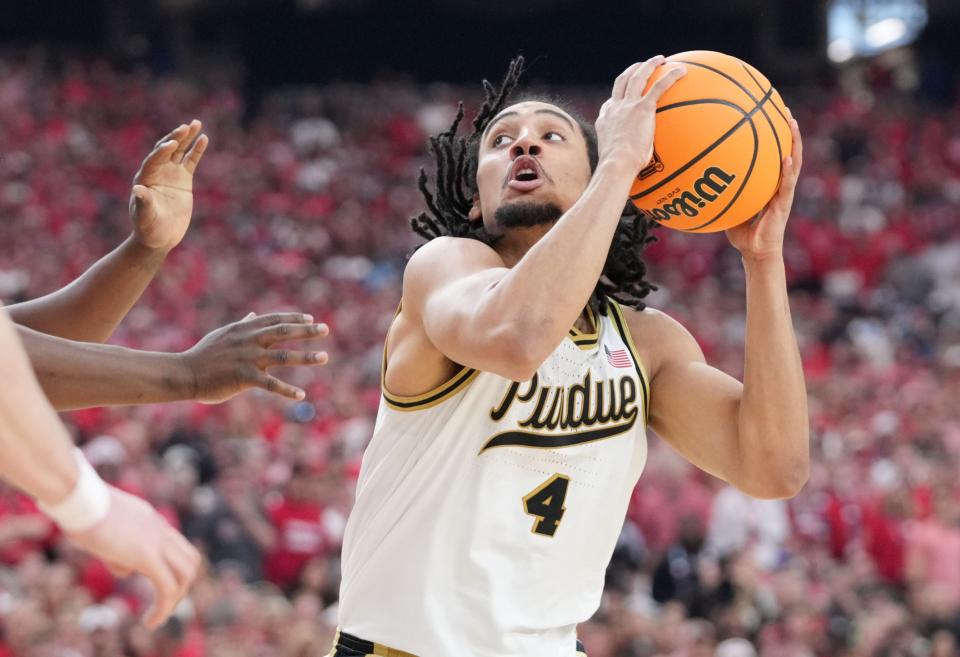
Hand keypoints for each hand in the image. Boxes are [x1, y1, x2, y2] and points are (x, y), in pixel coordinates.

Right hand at [65, 486, 200, 628]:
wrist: (78, 497)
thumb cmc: (80, 512)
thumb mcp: (104, 532)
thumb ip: (119, 551)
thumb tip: (128, 571)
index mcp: (151, 520)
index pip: (177, 546)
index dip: (174, 569)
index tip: (160, 588)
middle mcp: (160, 529)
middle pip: (190, 560)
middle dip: (180, 586)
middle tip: (162, 605)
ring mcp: (156, 540)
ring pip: (185, 574)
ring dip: (174, 600)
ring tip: (156, 618)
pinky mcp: (146, 555)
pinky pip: (167, 586)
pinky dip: (164, 608)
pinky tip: (149, 622)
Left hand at [129, 120, 208, 251]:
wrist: (159, 236)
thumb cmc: (148, 228)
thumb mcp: (144, 217)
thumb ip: (142, 203)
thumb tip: (137, 190)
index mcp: (145, 178)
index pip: (153, 160)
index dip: (162, 151)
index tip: (172, 144)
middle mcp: (157, 171)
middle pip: (166, 149)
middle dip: (175, 137)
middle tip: (186, 127)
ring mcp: (171, 174)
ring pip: (179, 151)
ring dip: (187, 137)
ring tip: (196, 123)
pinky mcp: (183, 179)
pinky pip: (190, 161)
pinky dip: (197, 150)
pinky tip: (204, 138)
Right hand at [180, 312, 329, 403]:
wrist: (185, 373)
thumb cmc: (203, 354)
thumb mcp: (223, 334)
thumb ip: (241, 324)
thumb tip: (252, 315)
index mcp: (244, 329)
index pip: (275, 319)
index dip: (294, 318)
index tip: (310, 318)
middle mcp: (249, 340)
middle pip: (284, 332)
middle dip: (307, 330)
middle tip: (326, 329)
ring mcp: (248, 358)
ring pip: (283, 356)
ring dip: (306, 357)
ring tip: (324, 357)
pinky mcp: (244, 377)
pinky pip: (271, 384)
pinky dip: (287, 390)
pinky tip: (301, 395)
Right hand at [596, 56, 685, 172]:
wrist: (616, 165)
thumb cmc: (616, 170)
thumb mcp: (616, 162)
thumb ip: (623, 158)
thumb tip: (632, 172)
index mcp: (606, 119)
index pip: (612, 102)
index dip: (620, 95)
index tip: (627, 93)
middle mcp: (614, 108)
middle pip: (623, 81)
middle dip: (633, 70)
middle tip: (643, 65)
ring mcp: (627, 105)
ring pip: (638, 76)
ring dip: (649, 65)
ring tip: (661, 59)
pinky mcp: (641, 108)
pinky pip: (659, 86)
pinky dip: (670, 76)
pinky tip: (682, 71)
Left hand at [726, 114, 802, 260]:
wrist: (756, 253)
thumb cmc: (742, 234)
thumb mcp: (728, 208)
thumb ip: (720, 193)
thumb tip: (696, 180)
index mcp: (769, 183)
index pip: (772, 153)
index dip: (772, 134)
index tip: (766, 112)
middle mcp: (779, 184)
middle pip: (786, 150)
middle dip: (785, 128)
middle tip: (781, 106)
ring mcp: (784, 192)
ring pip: (793, 161)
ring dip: (793, 141)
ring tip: (791, 122)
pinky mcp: (784, 203)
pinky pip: (787, 183)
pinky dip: (787, 169)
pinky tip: (786, 155)